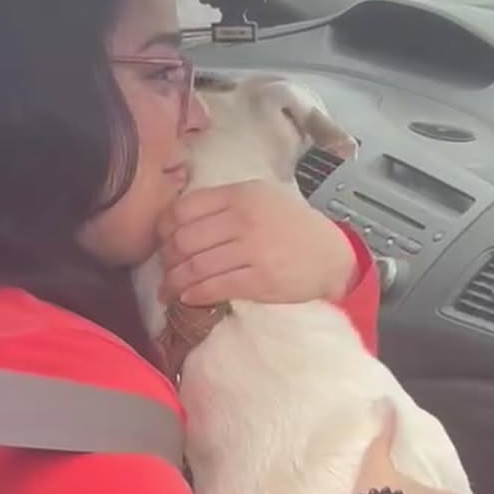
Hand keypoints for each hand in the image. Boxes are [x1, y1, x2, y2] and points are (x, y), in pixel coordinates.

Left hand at [157, 179, 355, 306]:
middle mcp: (243, 220)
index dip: (165, 229)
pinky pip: (215, 288)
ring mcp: (252, 251)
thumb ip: (225, 203)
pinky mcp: (260, 280)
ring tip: (169, 290)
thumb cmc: (292, 227)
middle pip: (184, 240)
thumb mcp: (261, 198)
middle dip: (168, 259)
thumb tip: (179, 220)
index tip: (163, 241)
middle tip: (166, 269)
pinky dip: (195, 295)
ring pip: (195, 267)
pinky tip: (189, 298)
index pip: (183, 209)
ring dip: (175, 282)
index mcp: (240, 195)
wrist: (331, 256)